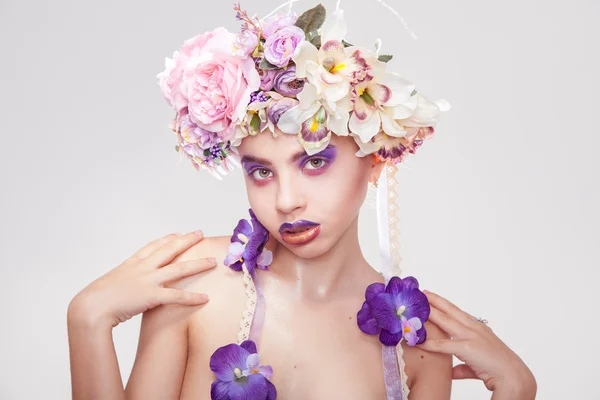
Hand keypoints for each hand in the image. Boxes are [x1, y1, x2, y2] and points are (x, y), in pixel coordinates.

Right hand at [68, 231, 215, 328]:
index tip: (178, 234)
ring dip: (198, 264)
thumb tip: (125, 288)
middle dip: (186, 241)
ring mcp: (147, 280)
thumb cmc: (95, 300)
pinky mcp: (151, 296)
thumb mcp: (110, 286)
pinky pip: (177, 296)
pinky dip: (192, 298)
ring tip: (213, 261)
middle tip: (200, 233)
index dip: (167, 240)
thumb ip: (122, 284)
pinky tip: (206, 298)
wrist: (89, 308)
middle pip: (169, 250)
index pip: (152, 247)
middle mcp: (142, 268)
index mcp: (131, 264)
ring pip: (179, 269)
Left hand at [416, 290, 536, 398]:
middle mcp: (474, 328)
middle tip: (421, 293)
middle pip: (450, 310)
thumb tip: (452, 371)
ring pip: (445, 321)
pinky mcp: (467, 347)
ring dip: (429, 313)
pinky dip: (429, 343)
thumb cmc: (498, 369)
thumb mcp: (477, 364)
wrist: (513, 376)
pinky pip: (443, 345)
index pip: (457, 312)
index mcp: (478, 328)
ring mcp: (471, 336)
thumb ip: (463, 366)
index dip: (444, 304)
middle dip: (435, 301)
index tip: (432, 297)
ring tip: (416, 307)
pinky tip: (418, 341)